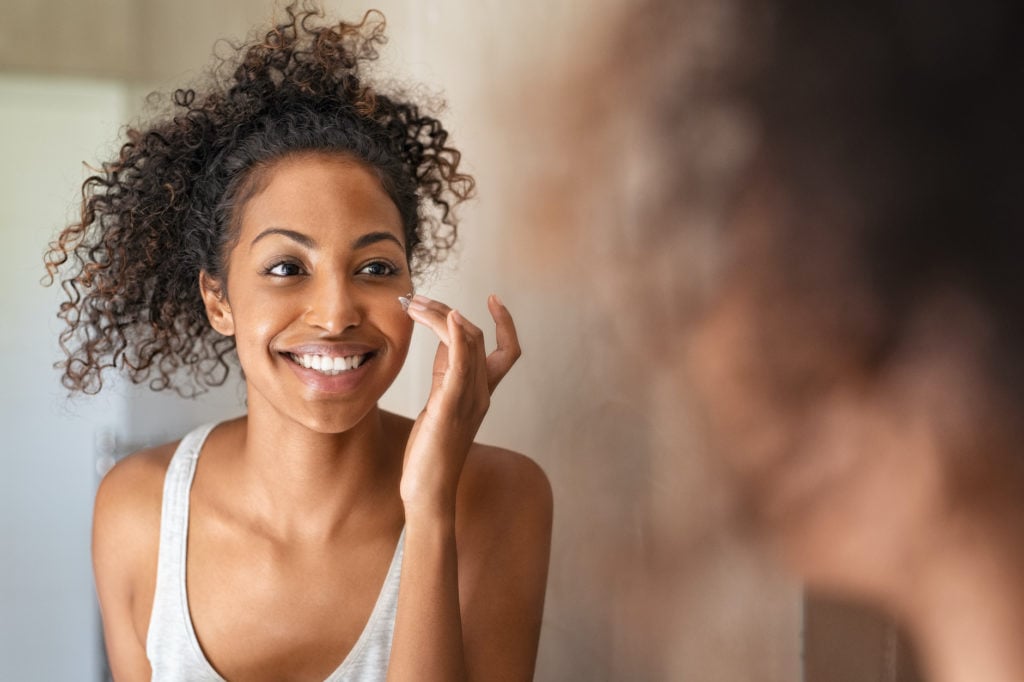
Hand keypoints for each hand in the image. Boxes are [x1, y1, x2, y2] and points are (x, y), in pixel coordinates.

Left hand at [400, 294, 520, 516]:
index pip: (507, 350)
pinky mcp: (450, 406)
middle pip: (477, 337)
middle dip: (448, 311)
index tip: (494, 298)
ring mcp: (469, 399)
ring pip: (467, 343)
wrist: (428, 490)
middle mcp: (481, 393)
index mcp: (482, 393)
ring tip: (415, 304)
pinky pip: (461, 363)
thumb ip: (445, 373)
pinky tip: (448, 317)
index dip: (506, 323)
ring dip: (442, 315)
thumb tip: (443, 339)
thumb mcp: (440, 403)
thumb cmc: (431, 451)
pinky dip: (456, 335)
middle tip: (417, 300)